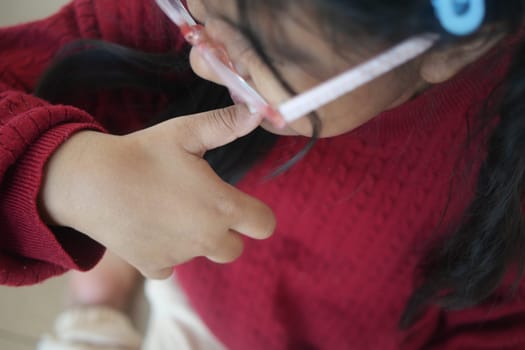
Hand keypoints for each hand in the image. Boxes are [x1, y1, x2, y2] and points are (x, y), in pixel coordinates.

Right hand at [40, 105, 275, 278]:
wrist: (90, 182)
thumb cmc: (142, 154)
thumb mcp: (186, 132)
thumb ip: (225, 124)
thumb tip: (258, 111)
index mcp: (222, 207)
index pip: (264, 224)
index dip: (256, 213)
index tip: (239, 201)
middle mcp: (207, 238)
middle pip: (236, 247)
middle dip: (227, 230)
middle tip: (201, 204)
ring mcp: (180, 256)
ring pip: (203, 255)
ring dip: (198, 240)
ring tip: (172, 211)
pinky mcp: (154, 267)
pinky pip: (171, 265)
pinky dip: (167, 251)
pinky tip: (151, 227)